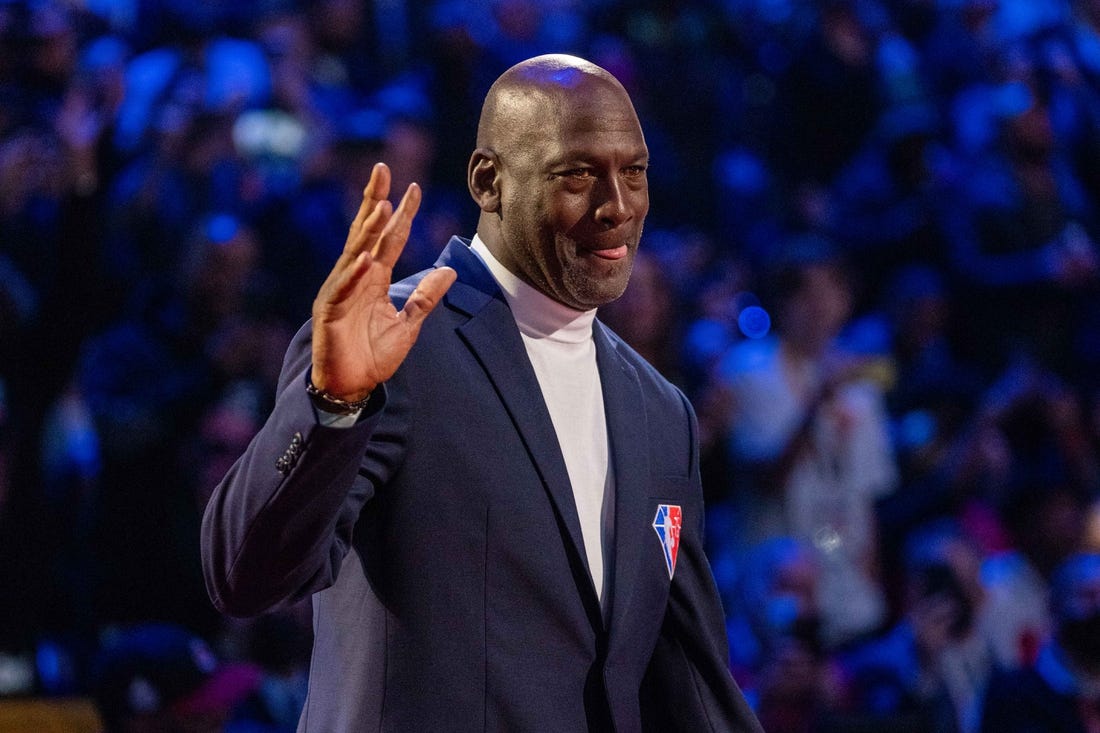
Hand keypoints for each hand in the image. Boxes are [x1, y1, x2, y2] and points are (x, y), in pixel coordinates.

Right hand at [310, 163, 456, 400]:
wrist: (351, 386)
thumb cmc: (373, 355)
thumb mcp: (408, 323)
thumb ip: (425, 297)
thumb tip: (449, 270)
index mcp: (374, 279)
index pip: (390, 239)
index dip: (401, 214)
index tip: (414, 188)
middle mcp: (356, 278)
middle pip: (367, 233)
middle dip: (375, 201)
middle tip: (384, 171)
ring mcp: (340, 292)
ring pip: (355, 254)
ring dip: (368, 231)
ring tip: (382, 206)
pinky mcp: (329, 312)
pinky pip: (343, 289)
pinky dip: (354, 274)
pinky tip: (366, 259)